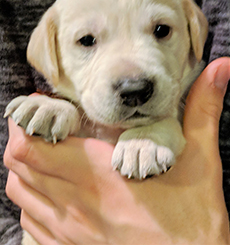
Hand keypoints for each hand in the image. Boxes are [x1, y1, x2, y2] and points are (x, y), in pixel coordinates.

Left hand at [4, 57, 229, 244]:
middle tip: (42, 125)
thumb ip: (203, 110)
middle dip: (23, 138)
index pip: (36, 148)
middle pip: (20, 166)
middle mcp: (76, 205)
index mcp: (102, 177)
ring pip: (20, 194)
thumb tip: (221, 69)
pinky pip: (30, 224)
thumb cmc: (194, 222)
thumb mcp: (201, 160)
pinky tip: (49, 192)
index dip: (27, 123)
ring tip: (44, 153)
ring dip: (25, 169)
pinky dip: (31, 201)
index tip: (43, 108)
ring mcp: (68, 233)